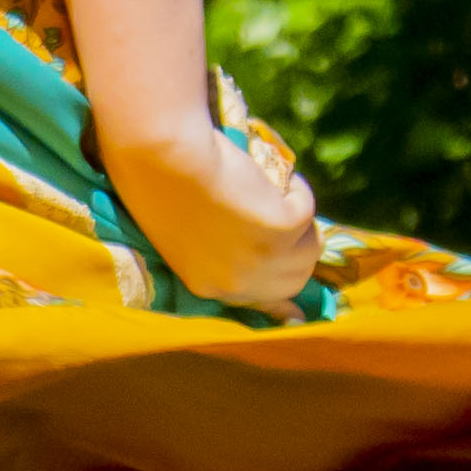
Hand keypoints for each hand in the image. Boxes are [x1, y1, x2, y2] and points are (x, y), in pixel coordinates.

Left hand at [107, 114, 322, 315]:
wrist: (161, 157)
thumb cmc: (163, 182)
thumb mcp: (188, 235)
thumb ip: (220, 252)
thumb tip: (263, 247)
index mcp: (206, 286)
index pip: (259, 306)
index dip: (283, 303)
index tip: (298, 312)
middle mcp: (236, 284)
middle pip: (296, 278)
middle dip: (297, 246)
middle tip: (285, 215)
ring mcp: (262, 260)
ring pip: (309, 244)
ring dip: (296, 215)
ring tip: (261, 190)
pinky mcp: (282, 229)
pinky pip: (304, 207)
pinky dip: (291, 187)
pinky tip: (257, 175)